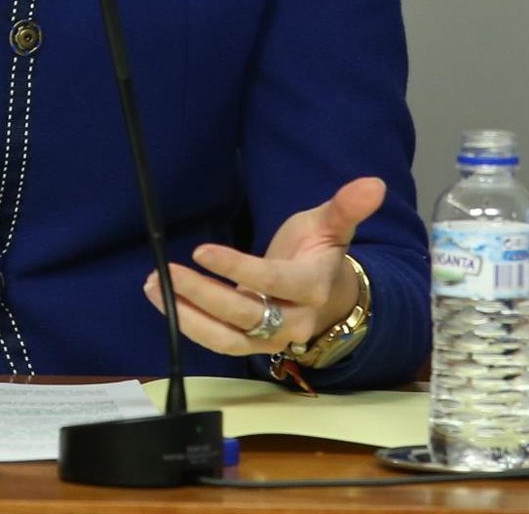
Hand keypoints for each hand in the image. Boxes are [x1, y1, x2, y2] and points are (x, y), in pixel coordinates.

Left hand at [143, 177, 383, 355]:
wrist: (329, 298)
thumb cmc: (322, 255)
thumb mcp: (332, 225)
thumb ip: (346, 207)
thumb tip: (373, 183)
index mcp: (311, 287)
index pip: (271, 281)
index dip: (236, 269)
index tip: (201, 251)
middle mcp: (292, 321)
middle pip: (243, 314)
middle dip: (201, 294)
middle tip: (166, 271)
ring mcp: (270, 338)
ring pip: (225, 337)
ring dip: (187, 315)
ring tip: (155, 285)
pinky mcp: (250, 344)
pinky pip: (217, 342)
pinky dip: (187, 323)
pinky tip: (160, 297)